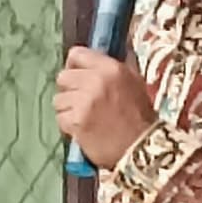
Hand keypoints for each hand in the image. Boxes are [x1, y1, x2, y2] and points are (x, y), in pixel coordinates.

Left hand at [54, 48, 152, 170]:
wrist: (142, 148)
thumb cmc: (141, 117)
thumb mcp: (134, 82)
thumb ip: (114, 67)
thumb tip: (99, 56)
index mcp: (111, 69)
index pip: (77, 54)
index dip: (74, 65)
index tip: (76, 74)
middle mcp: (96, 81)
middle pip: (63, 77)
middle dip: (69, 89)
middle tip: (80, 100)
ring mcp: (84, 102)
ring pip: (59, 99)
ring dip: (68, 109)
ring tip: (83, 117)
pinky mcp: (76, 122)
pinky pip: (61, 118)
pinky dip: (68, 125)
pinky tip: (82, 129)